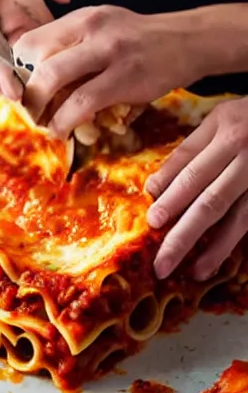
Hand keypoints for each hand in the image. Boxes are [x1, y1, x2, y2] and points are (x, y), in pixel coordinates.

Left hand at [11, 5, 204, 137]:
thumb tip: (36, 82)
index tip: (18, 92)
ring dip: (40, 110)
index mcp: (81, 19)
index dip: (16, 71)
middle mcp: (91, 28)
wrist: (187, 41)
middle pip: (37, 60)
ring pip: (54, 78)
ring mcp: (109, 51)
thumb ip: (71, 50)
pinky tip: (63, 130)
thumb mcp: (101, 32)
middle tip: (28, 113)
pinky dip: (65, 120)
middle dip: (26, 94)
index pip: (30, 42)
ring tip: (43, 125)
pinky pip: (82, 102)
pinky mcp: (125, 77)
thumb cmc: (138, 43)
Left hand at [144, 98, 247, 280]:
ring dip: (215, 250)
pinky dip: (234, 243)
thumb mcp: (218, 119)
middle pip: (212, 202)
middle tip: (161, 263)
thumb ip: (186, 153)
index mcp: (228, 133)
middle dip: (184, 235)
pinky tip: (217, 262)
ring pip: (239, 219)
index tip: (152, 222)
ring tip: (193, 272)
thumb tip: (153, 189)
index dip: (172, 199)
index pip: (193, 173)